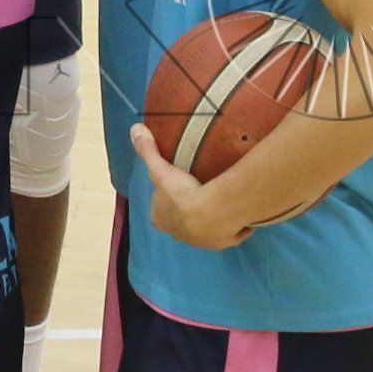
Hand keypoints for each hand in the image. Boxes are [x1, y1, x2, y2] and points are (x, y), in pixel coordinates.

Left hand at [127, 124, 249, 251]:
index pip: (160, 208)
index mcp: (161, 220)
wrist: (211, 214)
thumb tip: (134, 129)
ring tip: (218, 202)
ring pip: (204, 229)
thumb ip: (148, 150)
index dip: (165, 198)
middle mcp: (179, 234)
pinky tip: (238, 216)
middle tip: (200, 190)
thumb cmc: (181, 193)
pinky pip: (228, 235)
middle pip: (181, 220)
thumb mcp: (161, 169)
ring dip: (209, 219)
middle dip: (187, 209)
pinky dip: (232, 228)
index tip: (176, 185)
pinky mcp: (223, 242)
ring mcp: (201, 241)